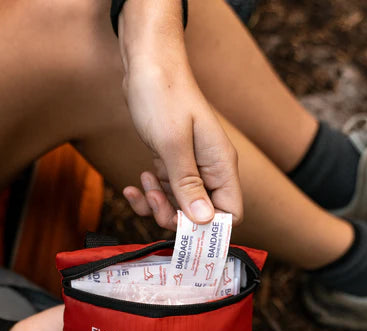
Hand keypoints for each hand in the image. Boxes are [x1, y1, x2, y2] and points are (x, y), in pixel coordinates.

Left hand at [118, 0, 242, 229]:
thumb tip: (204, 221)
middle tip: (154, 201)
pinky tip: (135, 184)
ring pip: (180, 206)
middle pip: (202, 214)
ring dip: (158, 205)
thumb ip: (189, 185)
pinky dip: (150, 194)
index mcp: (221, 166)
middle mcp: (210, 170)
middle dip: (174, 216)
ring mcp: (192, 168)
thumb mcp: (173, 144)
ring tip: (142, 184)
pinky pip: (166, 192)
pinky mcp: (174, 164)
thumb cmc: (163, 97)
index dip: (209, 228)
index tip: (182, 228)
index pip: (231, 213)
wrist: (148, 65)